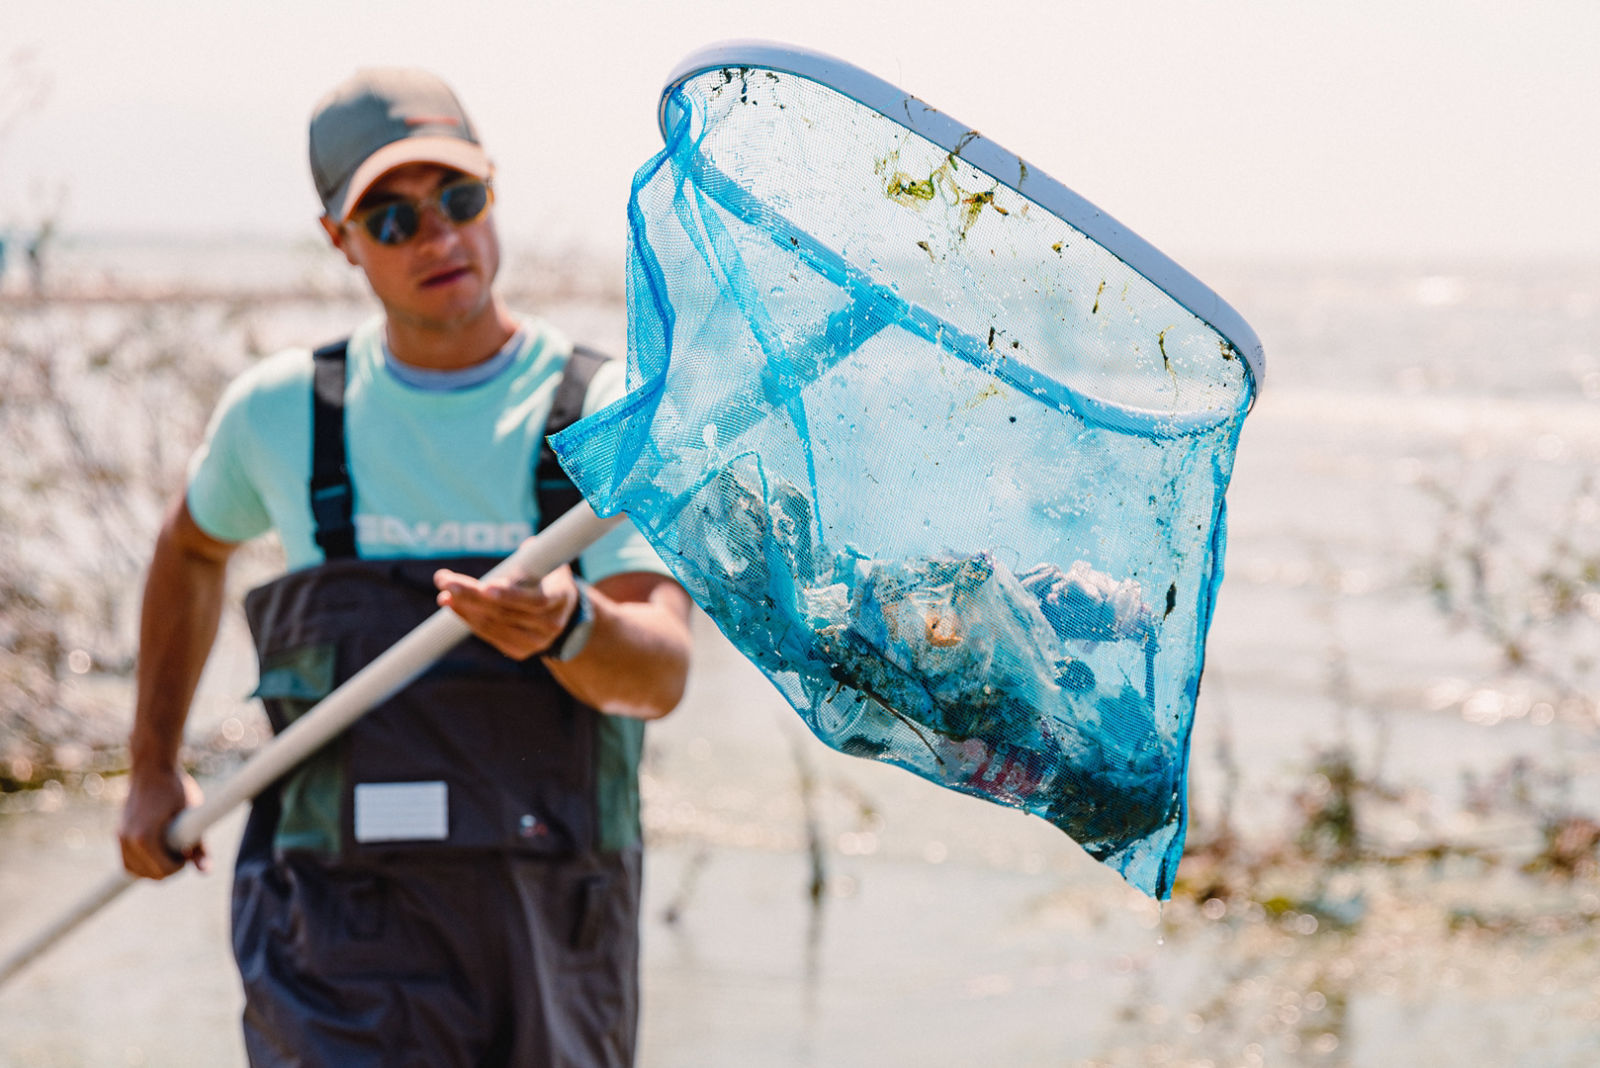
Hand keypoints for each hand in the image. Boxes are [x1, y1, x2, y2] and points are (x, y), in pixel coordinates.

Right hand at [118, 767, 206, 878]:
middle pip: (150, 874)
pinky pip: (128, 861)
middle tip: (183, 850)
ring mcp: (120, 837)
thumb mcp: (192, 816)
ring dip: (154, 868)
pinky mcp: (118, 833)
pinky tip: (159, 849)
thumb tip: (206, 871)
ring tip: (171, 849)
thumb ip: (199, 846)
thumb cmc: (176, 789)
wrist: (152, 767)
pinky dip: (142, 863)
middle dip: (169, 868)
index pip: (164, 871)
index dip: (181, 865)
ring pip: (135, 871)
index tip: (190, 850)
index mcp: (144, 838)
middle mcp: (127, 840)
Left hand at [434, 564, 580, 659]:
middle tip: (445, 580)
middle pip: (504, 612)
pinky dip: (468, 618)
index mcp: (560, 600)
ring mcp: (534, 642)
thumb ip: (536, 556)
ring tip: (444, 591)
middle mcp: (549, 626)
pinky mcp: (518, 651)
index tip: (485, 585)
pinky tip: (453, 604)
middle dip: (470, 595)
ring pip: (492, 624)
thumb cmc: (550, 578)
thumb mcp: (550, 563)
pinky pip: (489, 634)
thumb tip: (526, 548)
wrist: (564, 612)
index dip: (510, 594)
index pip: (535, 601)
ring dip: (463, 607)